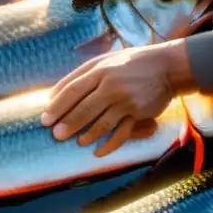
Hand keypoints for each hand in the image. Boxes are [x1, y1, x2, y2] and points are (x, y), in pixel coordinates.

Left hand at [41, 41, 197, 156]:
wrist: (167, 66)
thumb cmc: (131, 63)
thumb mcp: (105, 59)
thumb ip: (81, 73)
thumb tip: (55, 92)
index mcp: (100, 70)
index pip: (73, 90)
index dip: (57, 106)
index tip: (45, 119)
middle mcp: (112, 85)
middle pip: (85, 108)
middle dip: (68, 124)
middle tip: (56, 136)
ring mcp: (126, 100)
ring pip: (102, 122)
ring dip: (87, 135)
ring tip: (78, 142)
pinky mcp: (139, 112)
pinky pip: (122, 133)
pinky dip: (110, 144)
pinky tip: (99, 152)